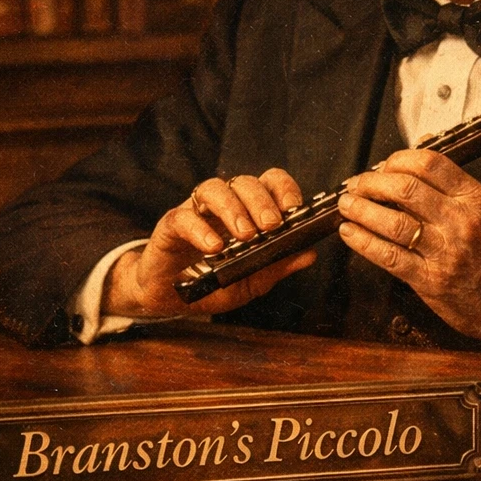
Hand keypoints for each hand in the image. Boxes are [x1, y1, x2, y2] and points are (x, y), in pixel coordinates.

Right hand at [102, 170, 316, 317]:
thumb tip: (310, 254)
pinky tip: (214, 248)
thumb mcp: (252, 280)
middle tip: (272, 225)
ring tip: (246, 235)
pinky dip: (201, 230)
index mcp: (249, 210)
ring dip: (234, 209)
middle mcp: (225, 204)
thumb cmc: (214, 282)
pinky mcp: (171, 225)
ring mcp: (197, 211)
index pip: (270, 183)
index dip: (284, 189)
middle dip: (262, 201)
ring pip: (215, 189)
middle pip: (245, 182)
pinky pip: (185, 217)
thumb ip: (278, 266)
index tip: (294, 210)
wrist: (170, 297)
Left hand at [337, 150, 480, 357]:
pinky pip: (389, 256)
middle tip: (357, 184)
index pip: (429, 164)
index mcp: (474, 198)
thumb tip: (419, 149)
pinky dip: (363, 242)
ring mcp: (445, 251)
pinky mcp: (431, 280)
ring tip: (347, 205)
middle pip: (406, 188)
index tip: (382, 166)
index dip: (397, 160)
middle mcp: (460, 220)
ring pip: (392, 221)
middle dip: (371, 182)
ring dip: (361, 210)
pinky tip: (350, 233)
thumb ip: (451, 183)